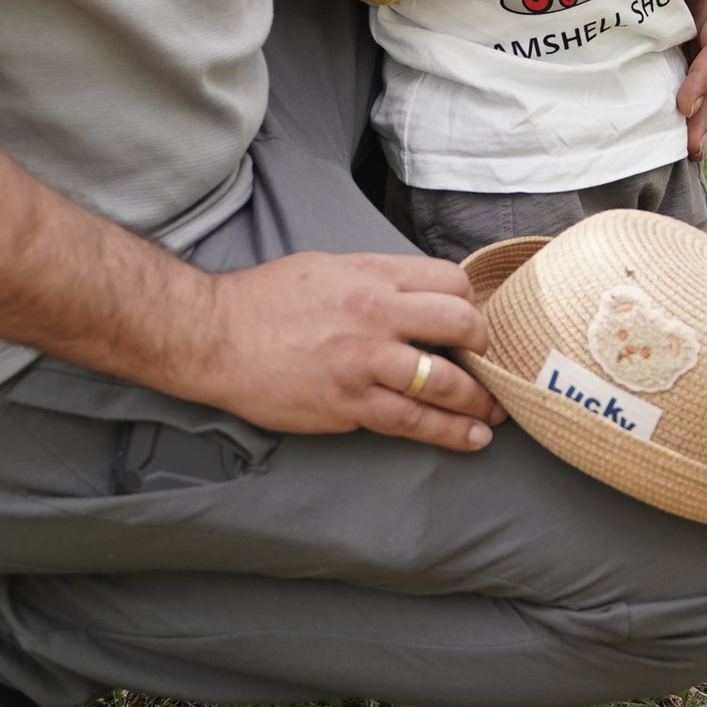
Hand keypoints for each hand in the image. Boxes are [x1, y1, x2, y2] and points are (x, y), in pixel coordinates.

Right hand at [200, 252, 502, 449]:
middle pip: (462, 325)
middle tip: (487, 362)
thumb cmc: (264, 300)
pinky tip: (470, 438)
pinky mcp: (351, 404)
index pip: (450, 281)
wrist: (214, 337)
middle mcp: (376, 314)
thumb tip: (413, 294)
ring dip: (479, 401)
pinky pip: (414, 421)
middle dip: (484, 346)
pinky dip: (450, 432)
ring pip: (446, 382)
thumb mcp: (327, 268)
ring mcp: (365, 362)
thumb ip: (375, 279)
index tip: (469, 322)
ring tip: (492, 413)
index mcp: (371, 275)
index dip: (469, 303)